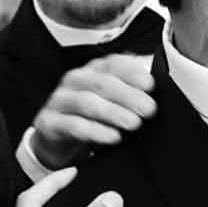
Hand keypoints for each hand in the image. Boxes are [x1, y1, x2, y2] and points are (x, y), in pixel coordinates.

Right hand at [30, 53, 156, 169]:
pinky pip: (72, 124)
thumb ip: (133, 96)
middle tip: (149, 110)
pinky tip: (113, 137)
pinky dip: (95, 131)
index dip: (132, 72)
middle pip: (102, 82)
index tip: (151, 85)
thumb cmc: (92, 120)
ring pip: (87, 101)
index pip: (113, 64)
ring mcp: (60, 99)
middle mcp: (75, 80)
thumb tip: (159, 98)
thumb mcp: (113, 105)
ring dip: (113, 112)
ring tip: (134, 124)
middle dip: (128, 95)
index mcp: (93, 71)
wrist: (59, 142)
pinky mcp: (48, 121)